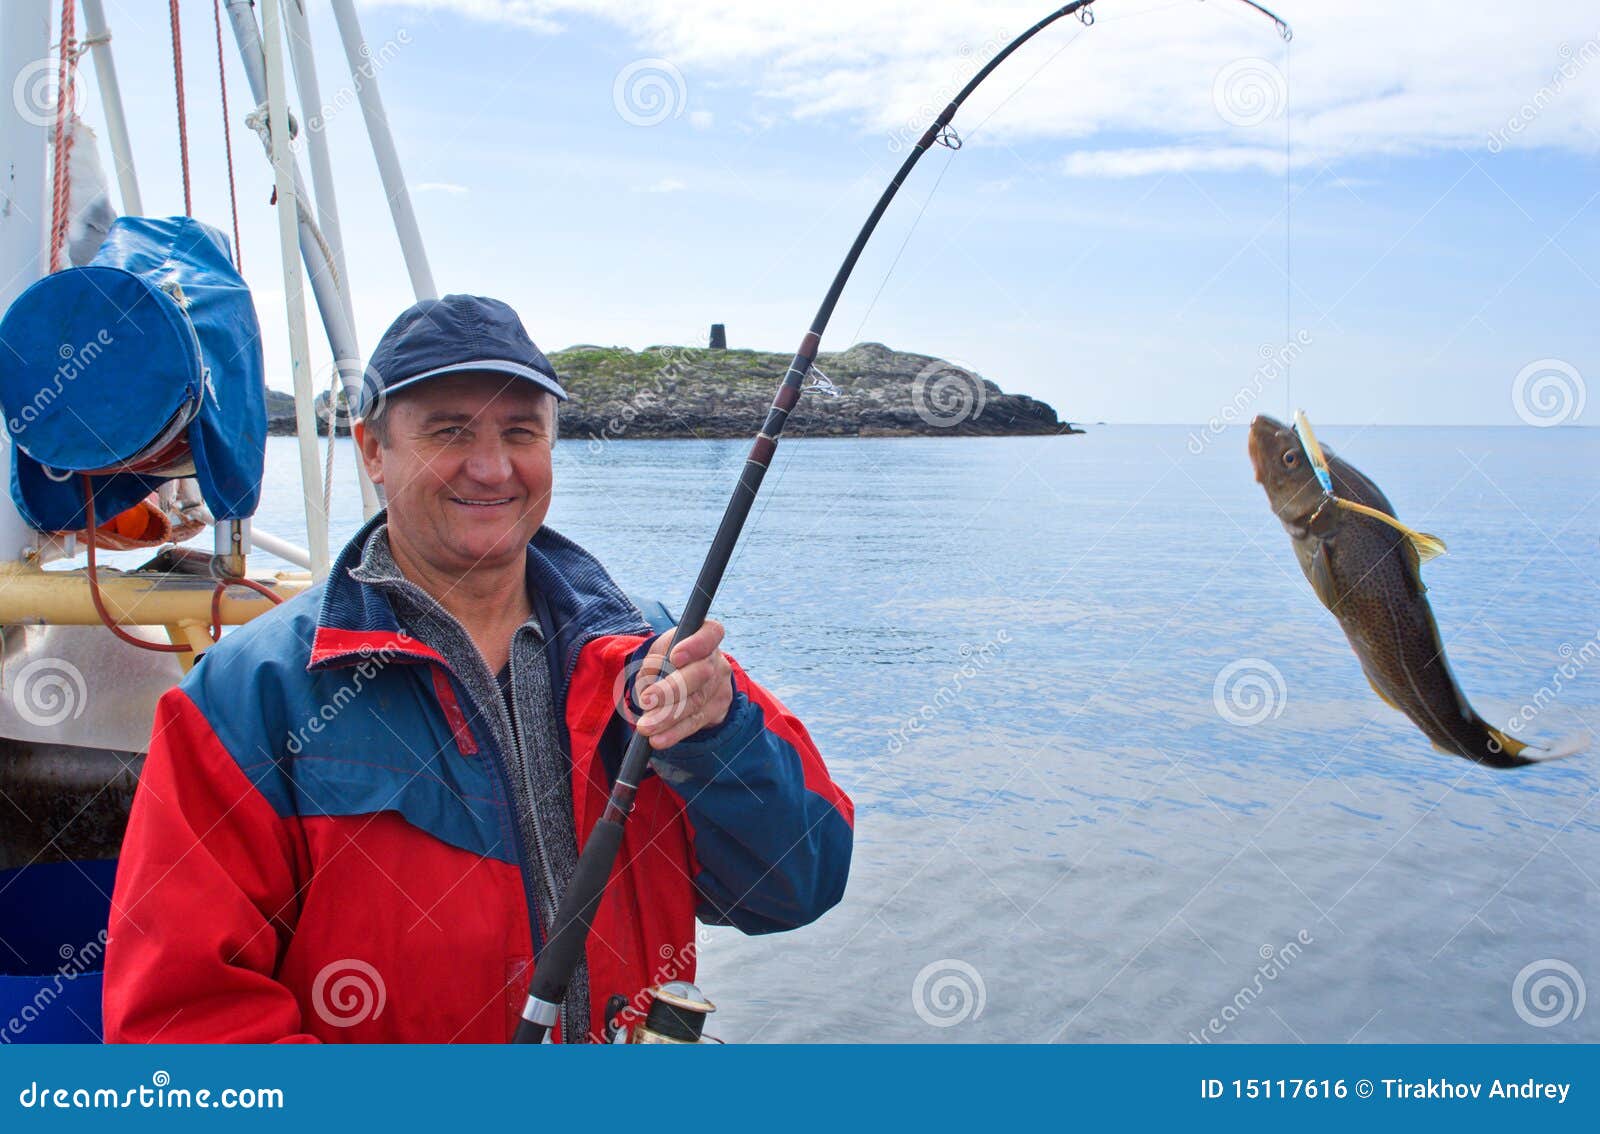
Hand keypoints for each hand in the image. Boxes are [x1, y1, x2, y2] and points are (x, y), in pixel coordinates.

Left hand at [632, 620, 733, 749]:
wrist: (689, 676)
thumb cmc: (670, 658)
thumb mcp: (660, 651)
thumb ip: (653, 663)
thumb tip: (649, 684)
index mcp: (706, 635)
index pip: (710, 634)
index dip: (695, 645)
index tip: (674, 658)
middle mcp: (717, 660)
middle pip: (701, 674)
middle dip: (672, 689)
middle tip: (647, 701)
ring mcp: (720, 686)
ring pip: (696, 702)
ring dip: (668, 717)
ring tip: (646, 726)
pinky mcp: (717, 709)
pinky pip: (695, 722)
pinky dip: (674, 733)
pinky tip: (658, 739)